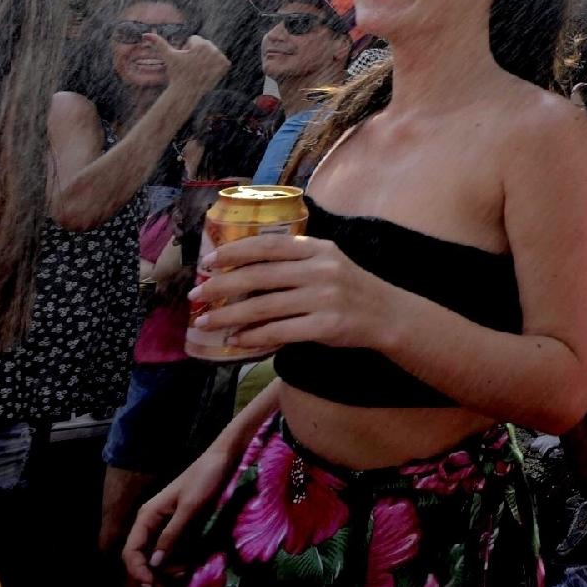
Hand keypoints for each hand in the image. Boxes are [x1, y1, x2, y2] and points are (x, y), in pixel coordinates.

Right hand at [123, 444, 233, 586]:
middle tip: (169, 585)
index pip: (131, 550)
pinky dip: (175, 559)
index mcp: (147, 515)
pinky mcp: (177, 524)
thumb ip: (171, 534)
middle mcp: (150, 521)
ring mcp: (163, 523)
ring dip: (165, 568)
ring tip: (183, 573)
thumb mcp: (189, 507)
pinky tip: (186, 564)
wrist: (222, 459)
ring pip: (155, 554)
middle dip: (152, 573)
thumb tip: (154, 563)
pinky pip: (169, 547)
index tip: (152, 584)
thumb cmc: (205, 478)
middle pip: (141, 555)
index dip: (138, 570)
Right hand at [152, 33, 229, 94]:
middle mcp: (214, 49)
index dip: (187, 49)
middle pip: (204, 45)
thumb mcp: (169, 56)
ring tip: (199, 68)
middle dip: (197, 53)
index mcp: (202, 44)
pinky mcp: (225, 65)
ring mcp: (221, 57)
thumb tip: (145, 34)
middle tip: (191, 66)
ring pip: (211, 51)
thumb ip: (159, 43)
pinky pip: (220, 59)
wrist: (187, 91)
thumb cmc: (176, 73)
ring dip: (206, 58)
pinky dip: (215, 64)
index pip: (195, 39)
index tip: (185, 60)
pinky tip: (207, 71)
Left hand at [190, 233, 389, 352]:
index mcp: (318, 249)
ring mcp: (324, 298)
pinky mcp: (325, 326)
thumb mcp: (329, 263)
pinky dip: (252, 337)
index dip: (234, 251)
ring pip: (263, 306)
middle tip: (196, 293)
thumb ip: (296, 261)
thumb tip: (244, 269)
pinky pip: (278, 331)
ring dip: (228, 315)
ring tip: (205, 321)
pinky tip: (235, 341)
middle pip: (259, 276)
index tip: (208, 260)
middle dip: (221, 284)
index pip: (268, 245)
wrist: (390, 315)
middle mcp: (320, 270)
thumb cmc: (352, 288)